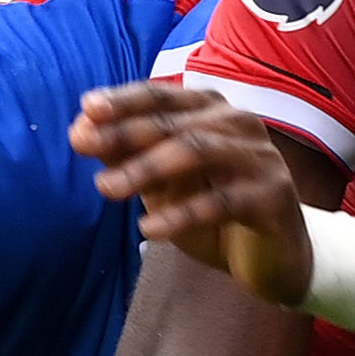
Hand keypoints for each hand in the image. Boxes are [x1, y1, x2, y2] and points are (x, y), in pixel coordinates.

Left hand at [73, 83, 316, 309]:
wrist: (273, 258)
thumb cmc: (213, 213)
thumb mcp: (162, 184)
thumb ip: (128, 156)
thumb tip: (80, 131)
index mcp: (211, 110)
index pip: (162, 96)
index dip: (124, 101)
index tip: (85, 109)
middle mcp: (239, 123)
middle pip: (175, 121)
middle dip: (125, 131)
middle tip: (81, 144)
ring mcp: (261, 157)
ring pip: (197, 151)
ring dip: (146, 168)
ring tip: (106, 188)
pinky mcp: (274, 196)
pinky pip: (222, 202)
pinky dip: (182, 214)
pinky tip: (148, 230)